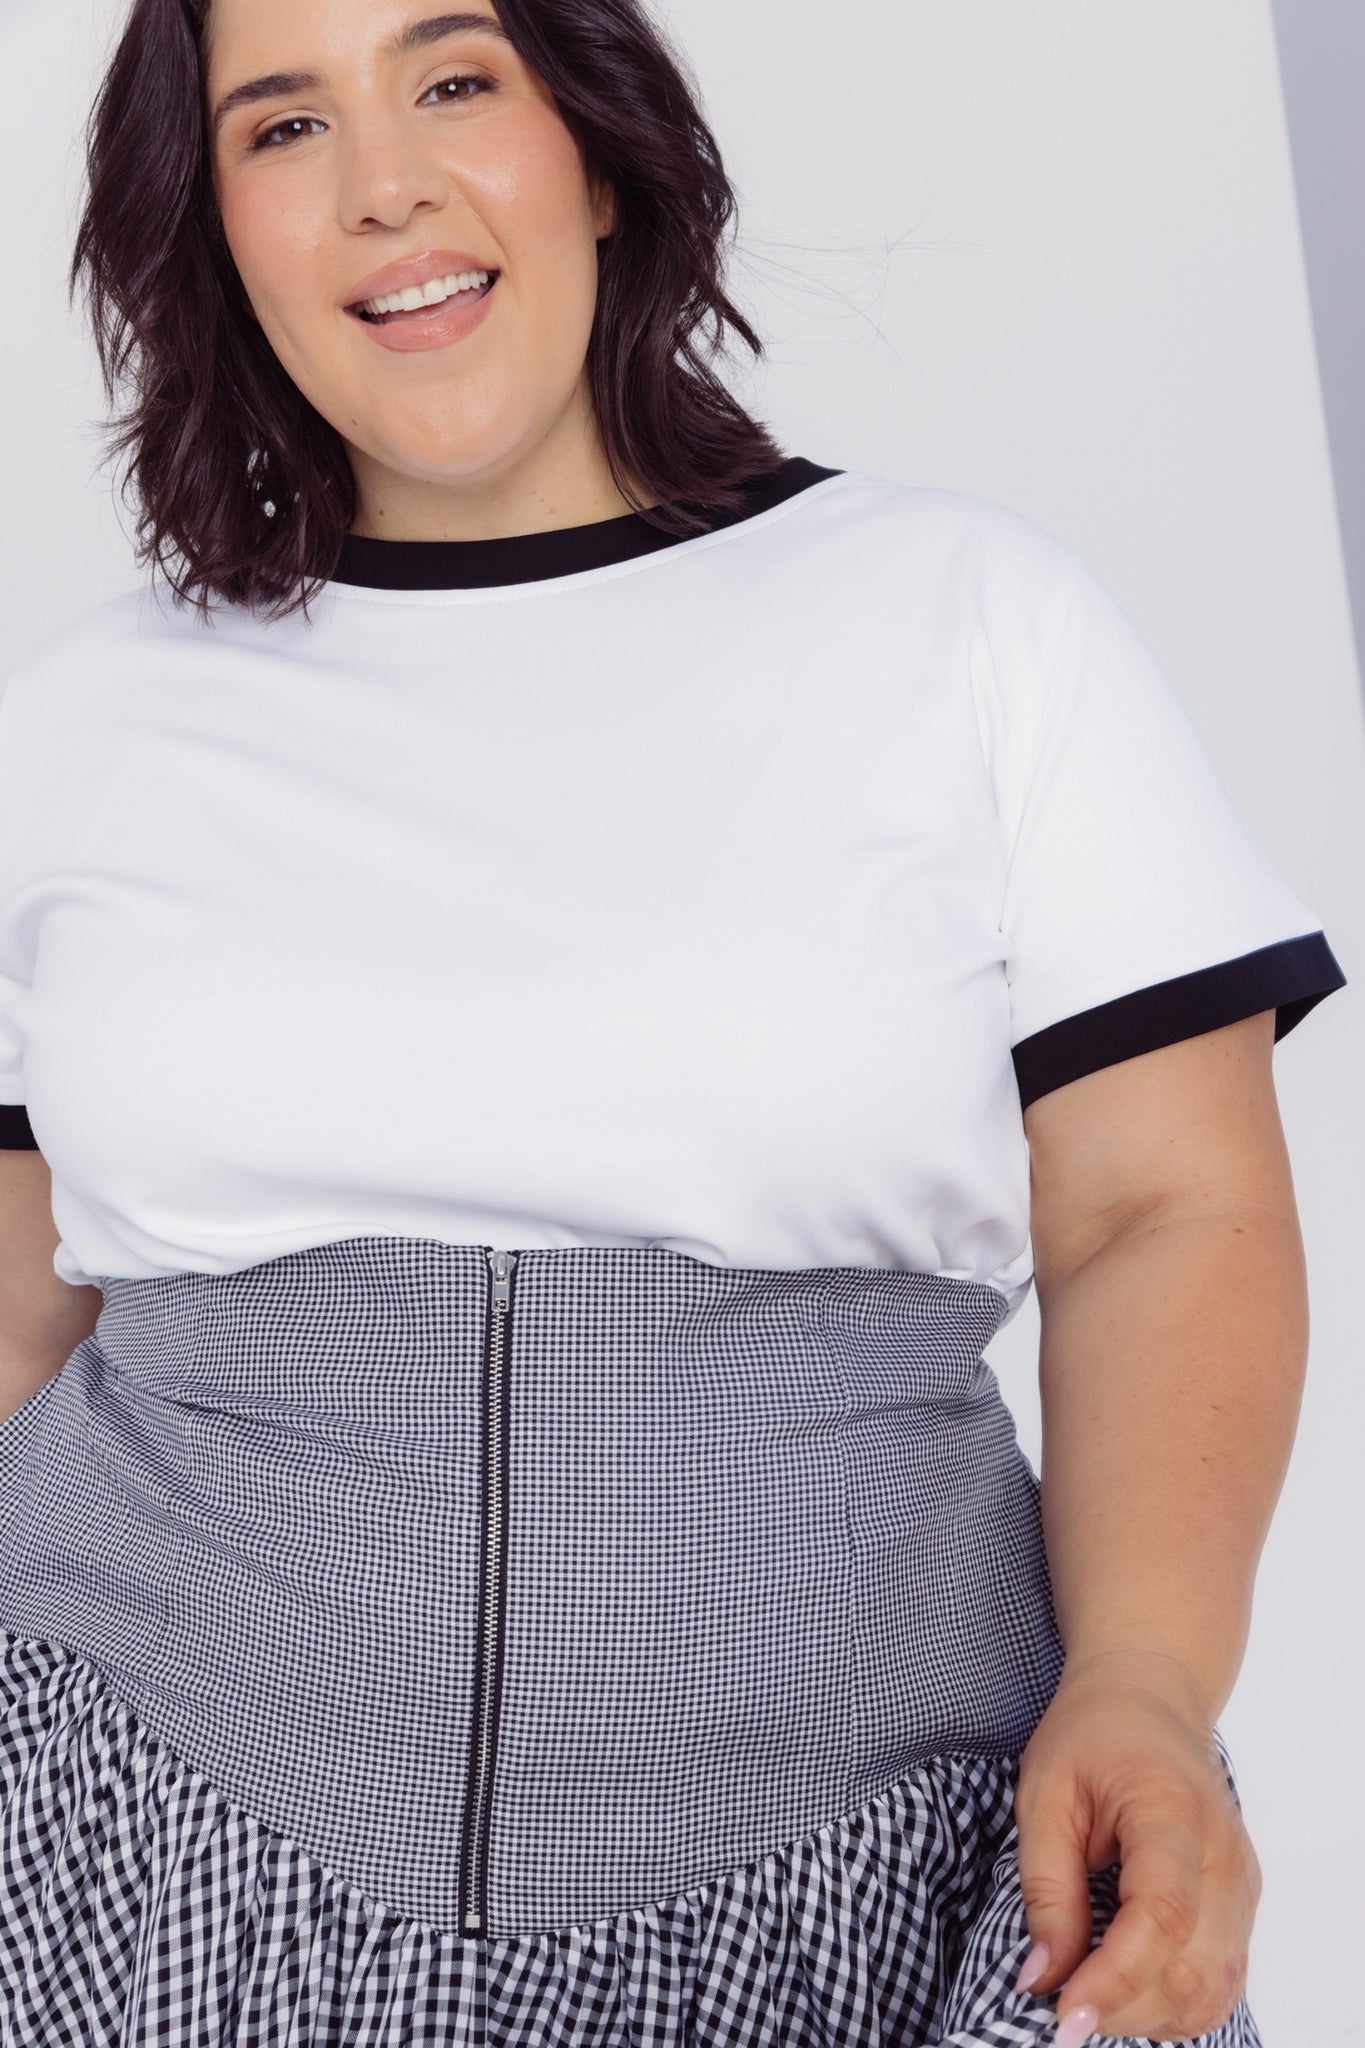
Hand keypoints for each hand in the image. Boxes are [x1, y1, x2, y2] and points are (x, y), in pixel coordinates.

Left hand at [1010, 1647, 1261, 2044]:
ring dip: (1145, 2014)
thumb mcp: (1044, 1794)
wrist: (1149, 1697)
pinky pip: (1220, 1982)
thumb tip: (1040, 1978)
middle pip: (1189, 1972)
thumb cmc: (1092, 1734)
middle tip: (1054, 2002)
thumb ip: (1045, 1888)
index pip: (1161, 1917)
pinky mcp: (1242, 1906)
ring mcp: (1244, 1885)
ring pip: (1209, 1992)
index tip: (1061, 2013)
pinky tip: (1125, 1988)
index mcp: (1174, 1814)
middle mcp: (1226, 1857)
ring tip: (1085, 1992)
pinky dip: (1173, 2004)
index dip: (1113, 1978)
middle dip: (1119, 2007)